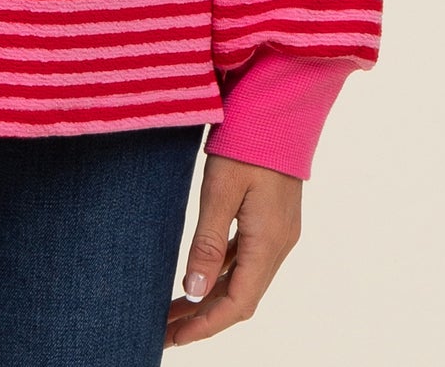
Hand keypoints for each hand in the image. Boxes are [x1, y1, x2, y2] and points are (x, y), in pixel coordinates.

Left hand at [164, 153, 301, 347]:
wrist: (280, 104)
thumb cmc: (249, 139)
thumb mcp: (220, 188)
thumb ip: (207, 241)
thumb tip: (192, 291)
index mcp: (268, 242)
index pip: (237, 303)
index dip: (205, 325)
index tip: (173, 339)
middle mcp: (278, 244)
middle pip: (240, 297)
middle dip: (203, 317)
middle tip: (164, 329)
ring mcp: (277, 231)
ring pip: (242, 278)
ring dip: (210, 297)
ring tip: (173, 309)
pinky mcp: (272, 218)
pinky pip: (246, 258)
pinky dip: (221, 273)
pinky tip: (200, 275)